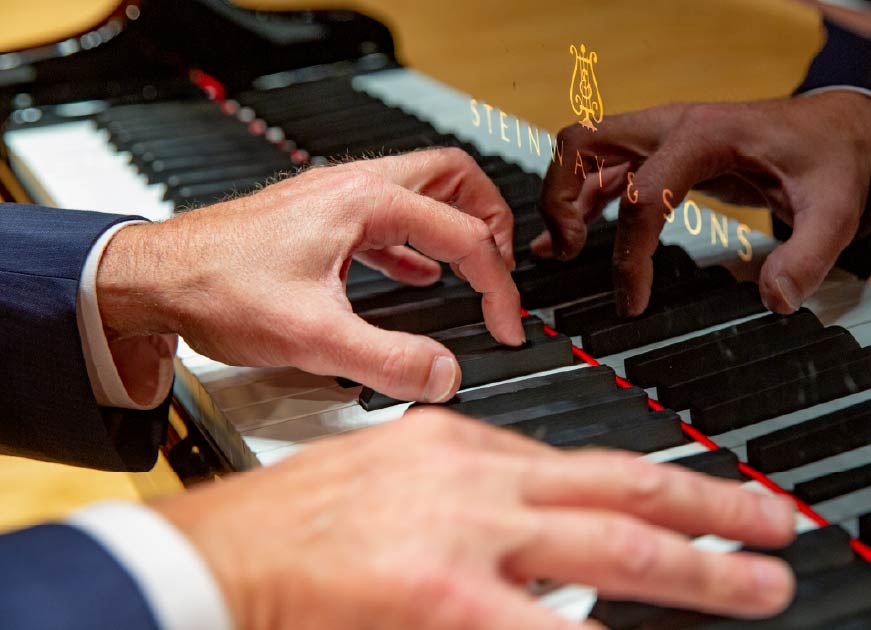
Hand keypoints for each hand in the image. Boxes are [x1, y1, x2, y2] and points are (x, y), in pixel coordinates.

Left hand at [96, 150, 523, 402]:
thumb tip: (443, 376)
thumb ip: (387, 360)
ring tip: (474, 265)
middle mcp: (354, 189)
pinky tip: (414, 275)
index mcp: (366, 204)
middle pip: (453, 177)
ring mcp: (334, 199)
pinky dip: (415, 241)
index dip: (497, 285)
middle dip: (491, 218)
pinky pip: (387, 217)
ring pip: (420, 190)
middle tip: (505, 263)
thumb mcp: (312, 338)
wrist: (151, 278)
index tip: (505, 324)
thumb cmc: (217, 288)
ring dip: (455, 224)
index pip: (465, 235)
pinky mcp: (317, 218)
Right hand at [155, 409, 797, 629]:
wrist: (209, 556)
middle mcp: (479, 479)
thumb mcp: (396, 473)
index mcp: (465, 447)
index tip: (701, 499)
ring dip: (695, 567)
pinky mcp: (443, 597)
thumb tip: (536, 522)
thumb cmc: (293, 523)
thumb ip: (473, 491)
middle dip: (711, 508)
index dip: (654, 486)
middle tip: (776, 523)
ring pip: (612, 545)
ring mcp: (468, 537)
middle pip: (622, 487)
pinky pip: (545, 626)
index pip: (584, 464)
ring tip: (758, 583)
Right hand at [535, 91, 870, 315]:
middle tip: (568, 254)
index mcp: (706, 136)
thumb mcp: (835, 211)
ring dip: (563, 197)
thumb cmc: (830, 160)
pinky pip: (604, 168)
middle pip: (584, 142)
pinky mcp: (662, 151)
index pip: (643, 195)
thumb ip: (808, 257)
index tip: (633, 302)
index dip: (631, 255)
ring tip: (560, 254)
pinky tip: (569, 241)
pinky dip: (580, 200)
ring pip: (583, 151)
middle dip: (562, 198)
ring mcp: (662, 134)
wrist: (837, 127)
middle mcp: (672, 126)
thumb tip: (775, 300)